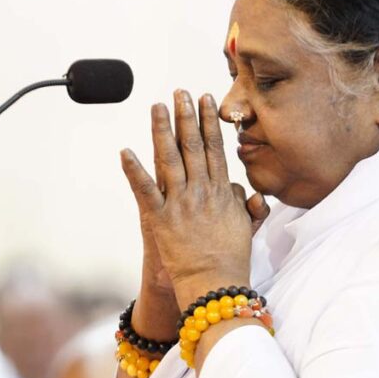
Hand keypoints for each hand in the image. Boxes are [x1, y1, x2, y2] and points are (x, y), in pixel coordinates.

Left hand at [121, 90, 265, 309]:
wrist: (215, 285)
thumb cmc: (232, 261)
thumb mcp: (247, 229)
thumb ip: (249, 207)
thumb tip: (253, 193)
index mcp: (222, 192)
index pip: (215, 148)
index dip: (209, 122)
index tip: (206, 100)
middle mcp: (201, 192)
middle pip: (193, 146)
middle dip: (186, 116)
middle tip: (180, 92)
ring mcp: (180, 204)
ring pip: (169, 159)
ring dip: (162, 130)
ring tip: (157, 106)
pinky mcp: (160, 219)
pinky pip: (144, 190)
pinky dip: (134, 170)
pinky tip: (124, 151)